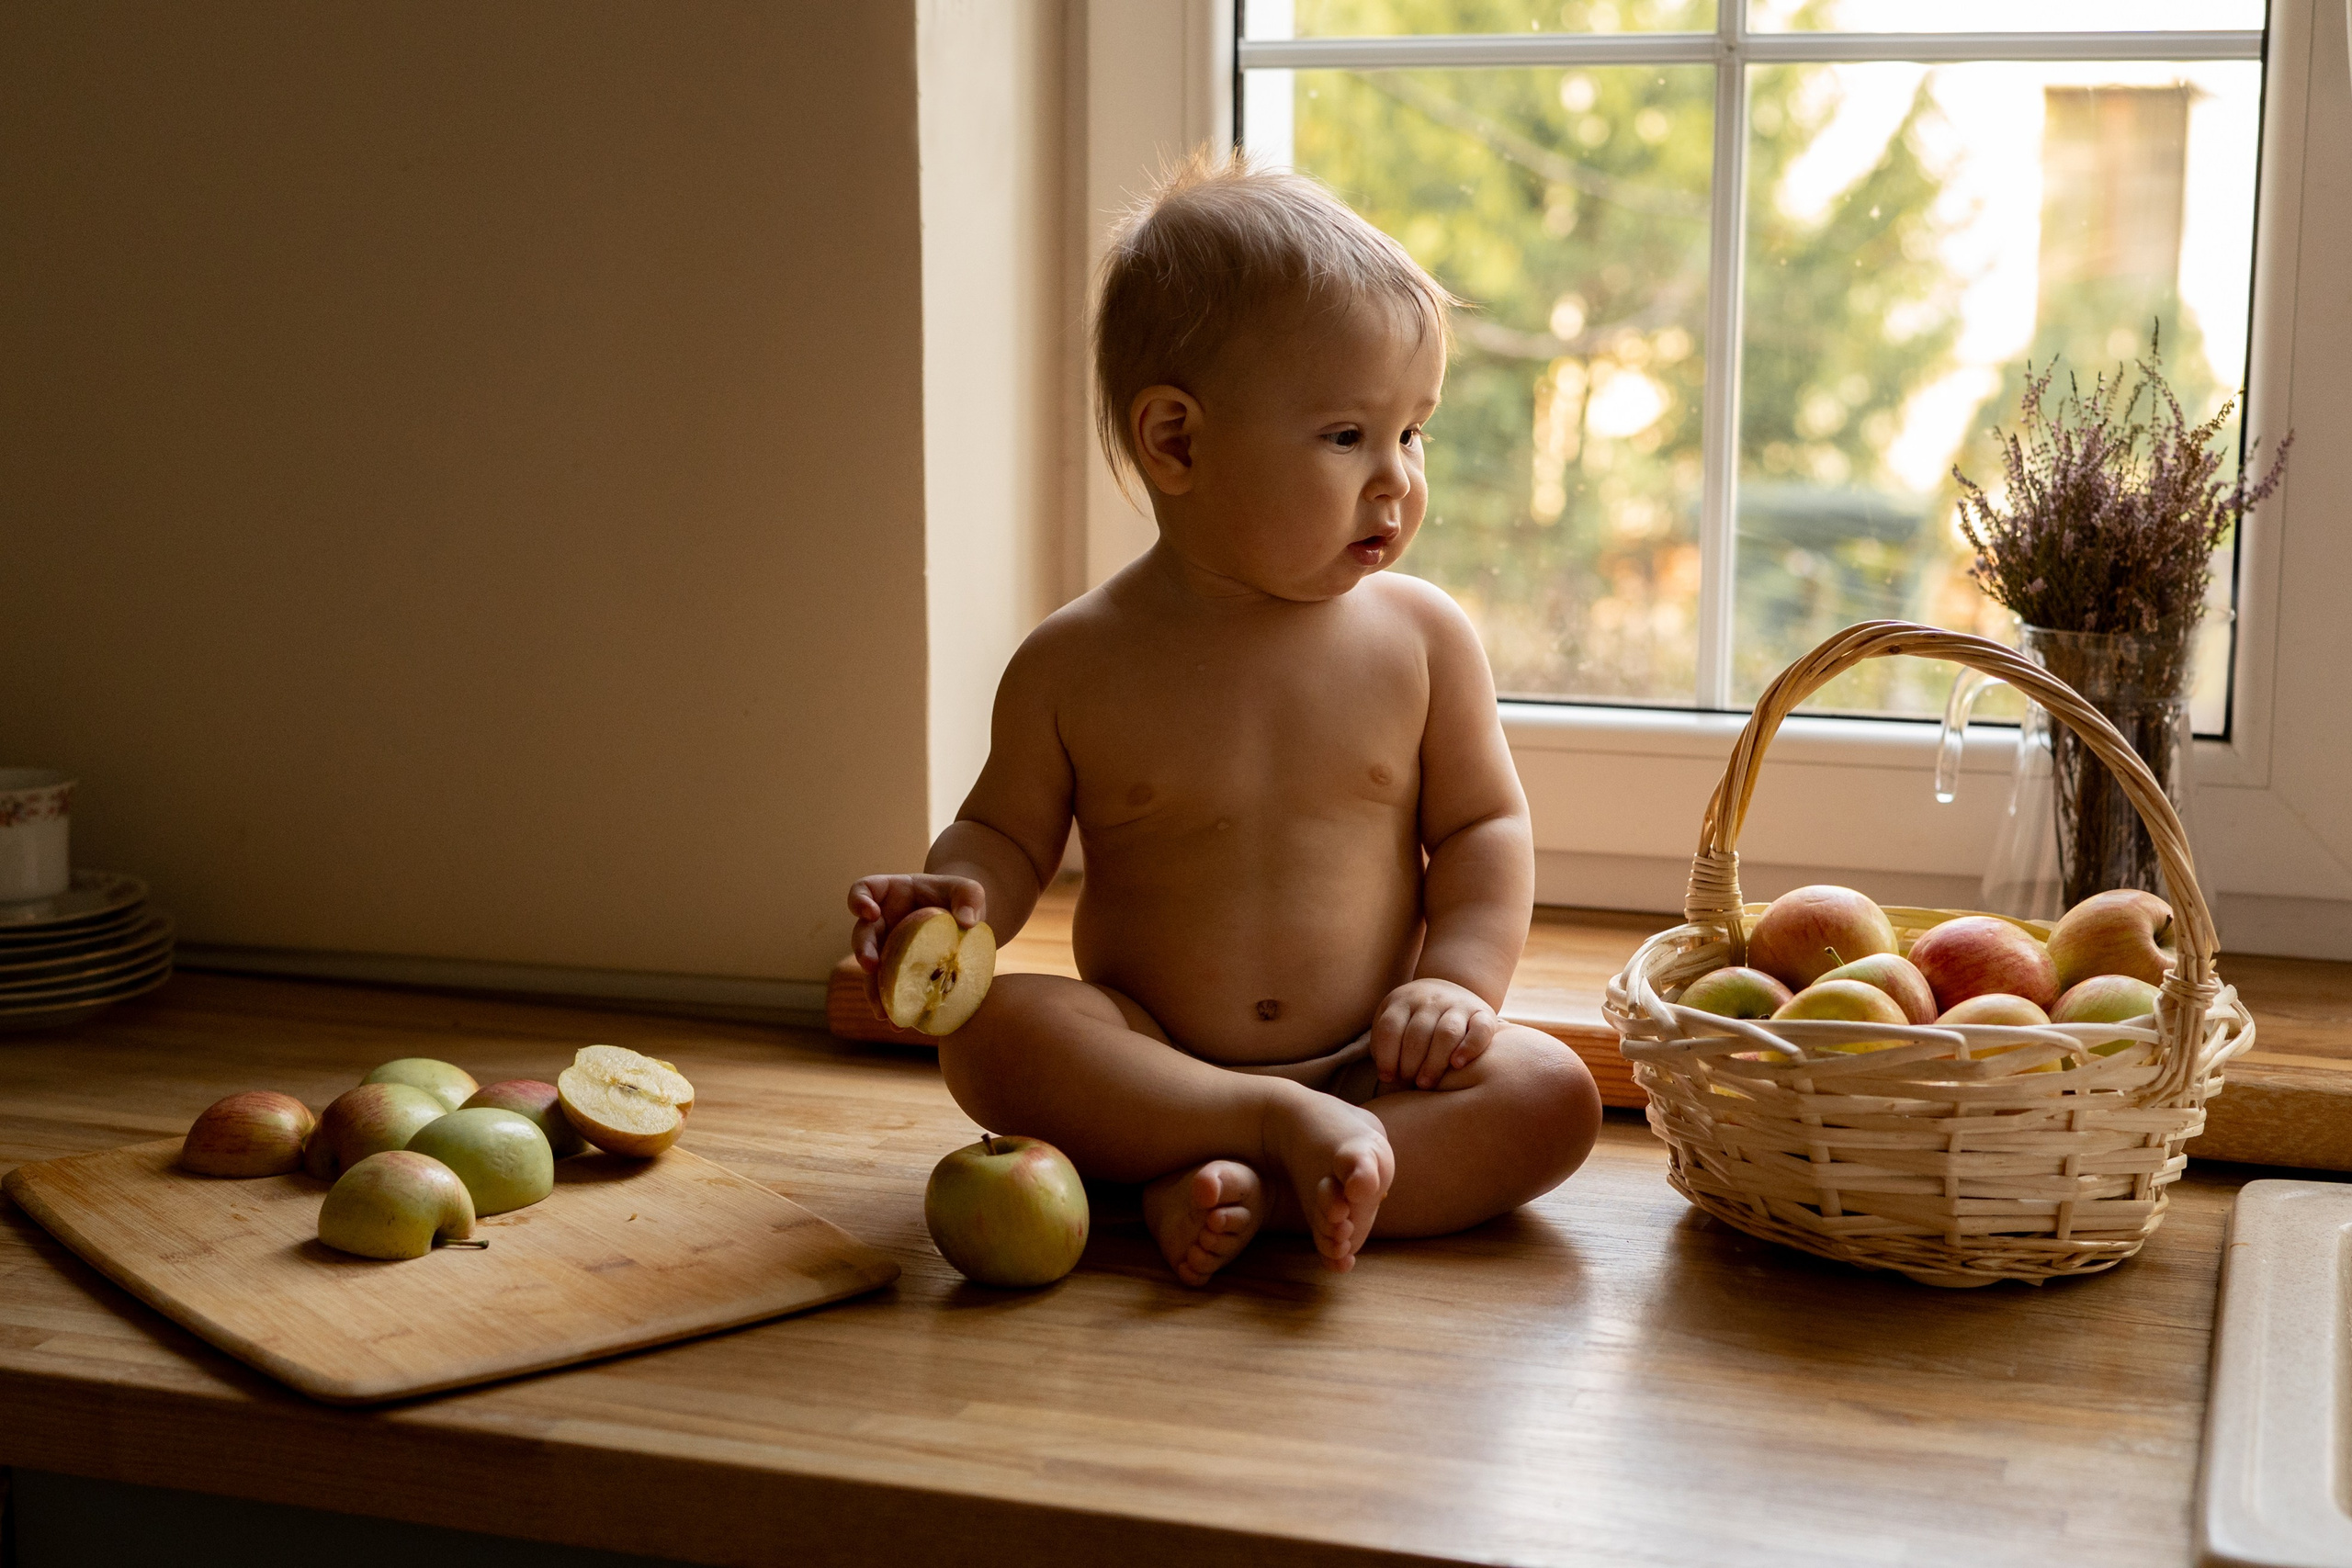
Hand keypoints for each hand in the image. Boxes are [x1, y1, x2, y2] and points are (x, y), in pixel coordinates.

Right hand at [848, 875, 986, 1016]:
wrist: (965, 921)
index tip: (869, 912)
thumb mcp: (970, 890)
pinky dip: (891, 1004)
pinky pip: (888, 987)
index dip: (859, 900)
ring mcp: (887, 946)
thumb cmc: (961, 899)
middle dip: (863, 950)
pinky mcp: (897, 970)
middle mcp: (882, 921)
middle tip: (870, 966)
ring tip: (882, 1010)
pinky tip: (898, 1022)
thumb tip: (967, 922)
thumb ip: (969, 898)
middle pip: (862, 933)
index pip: (863, 889)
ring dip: (873, 989)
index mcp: (891, 892)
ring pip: (871, 968)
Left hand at [1371, 978, 1500, 1089]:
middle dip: (1410, 1064)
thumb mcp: (1395, 1023)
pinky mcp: (1483, 1014)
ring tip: (1426, 1084)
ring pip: (1447, 1033)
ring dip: (1434, 1062)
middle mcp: (1430, 1000)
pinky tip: (1457, 1065)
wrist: (1449, 991)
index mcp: (1403, 1001)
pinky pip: (1480, 1030)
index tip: (1387, 1077)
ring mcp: (1458, 1005)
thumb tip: (1386, 1079)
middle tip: (1410, 1084)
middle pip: (1418, 1033)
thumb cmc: (1413, 1020)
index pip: (1390, 1027)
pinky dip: (1470, 1048)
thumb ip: (1387, 1045)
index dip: (1387, 1056)